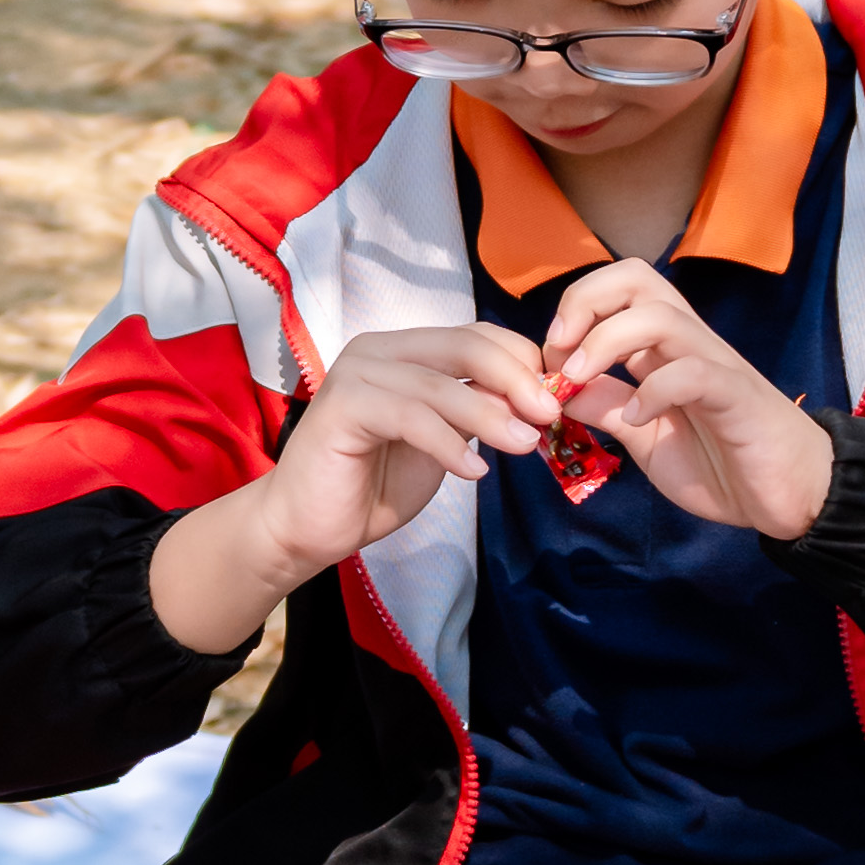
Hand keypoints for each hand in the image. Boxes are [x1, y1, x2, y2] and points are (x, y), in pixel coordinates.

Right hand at [249, 322, 564, 588]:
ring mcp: (357, 373)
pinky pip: (411, 417)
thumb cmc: (374, 486)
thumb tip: (533, 400)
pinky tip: (474, 471)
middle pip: (465, 346)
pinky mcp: (342, 406)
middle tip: (549, 414)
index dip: (522, 361)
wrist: (308, 528)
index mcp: (405, 351)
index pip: (476, 336)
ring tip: (524, 444)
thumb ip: (476, 415)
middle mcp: (379, 351)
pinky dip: (448, 443)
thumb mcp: (442, 443)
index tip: (556, 400)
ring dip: (491, 414)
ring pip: (441, 384)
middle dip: (516, 379)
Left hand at [540, 257, 834, 540]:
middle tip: (558, 350)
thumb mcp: (647, 439)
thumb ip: (608, 409)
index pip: (619, 290)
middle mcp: (689, 344)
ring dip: (605, 342)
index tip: (547, 360)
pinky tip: (640, 421)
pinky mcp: (737, 397)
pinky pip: (693, 373)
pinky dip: (655, 391)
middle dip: (585, 301)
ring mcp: (715, 366)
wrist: (796, 496)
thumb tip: (557, 389)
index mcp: (665, 349)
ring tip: (579, 381)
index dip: (574, 310)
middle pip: (637, 278)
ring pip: (661, 316)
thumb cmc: (727, 464)